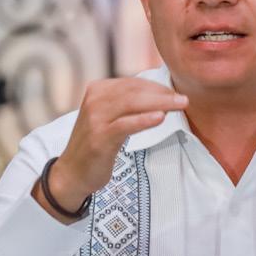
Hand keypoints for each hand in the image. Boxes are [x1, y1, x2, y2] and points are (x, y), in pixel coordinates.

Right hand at [33, 78, 187, 221]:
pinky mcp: (100, 137)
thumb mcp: (109, 116)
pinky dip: (144, 120)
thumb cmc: (98, 143)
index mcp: (97, 90)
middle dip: (162, 94)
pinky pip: (125, 125)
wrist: (72, 172)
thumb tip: (161, 94)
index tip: (175, 94)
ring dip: (159, 103)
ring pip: (132, 104)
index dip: (156, 87)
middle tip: (183, 99)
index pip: (132, 83)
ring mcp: (95, 118)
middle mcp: (94, 99)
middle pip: (134, 91)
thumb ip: (128, 104)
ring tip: (180, 105)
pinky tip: (160, 118)